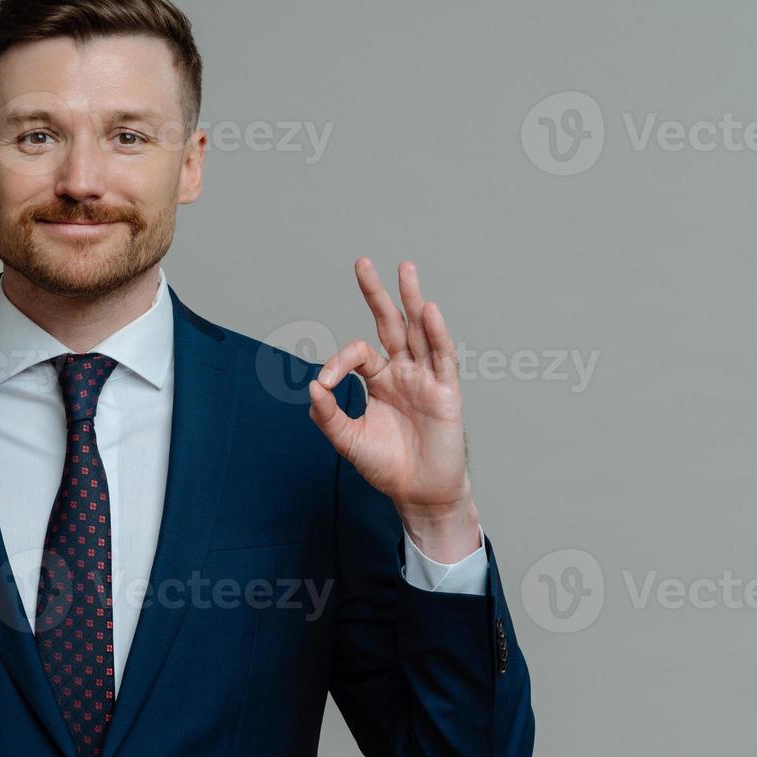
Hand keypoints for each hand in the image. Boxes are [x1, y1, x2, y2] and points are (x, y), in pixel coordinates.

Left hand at [308, 258, 473, 524]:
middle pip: (390, 324)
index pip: (357, 354)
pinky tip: (427, 311)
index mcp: (379, 380)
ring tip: (404, 268)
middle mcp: (403, 372)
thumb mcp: (348, 440)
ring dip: (411, 299)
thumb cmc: (387, 466)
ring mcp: (426, 378)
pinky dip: (435, 333)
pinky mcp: (446, 391)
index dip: (337, 363)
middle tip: (362, 263)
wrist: (419, 493)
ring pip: (418, 331)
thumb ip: (328, 415)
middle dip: (376, 294)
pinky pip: (441, 357)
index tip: (324, 385)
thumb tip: (311, 386)